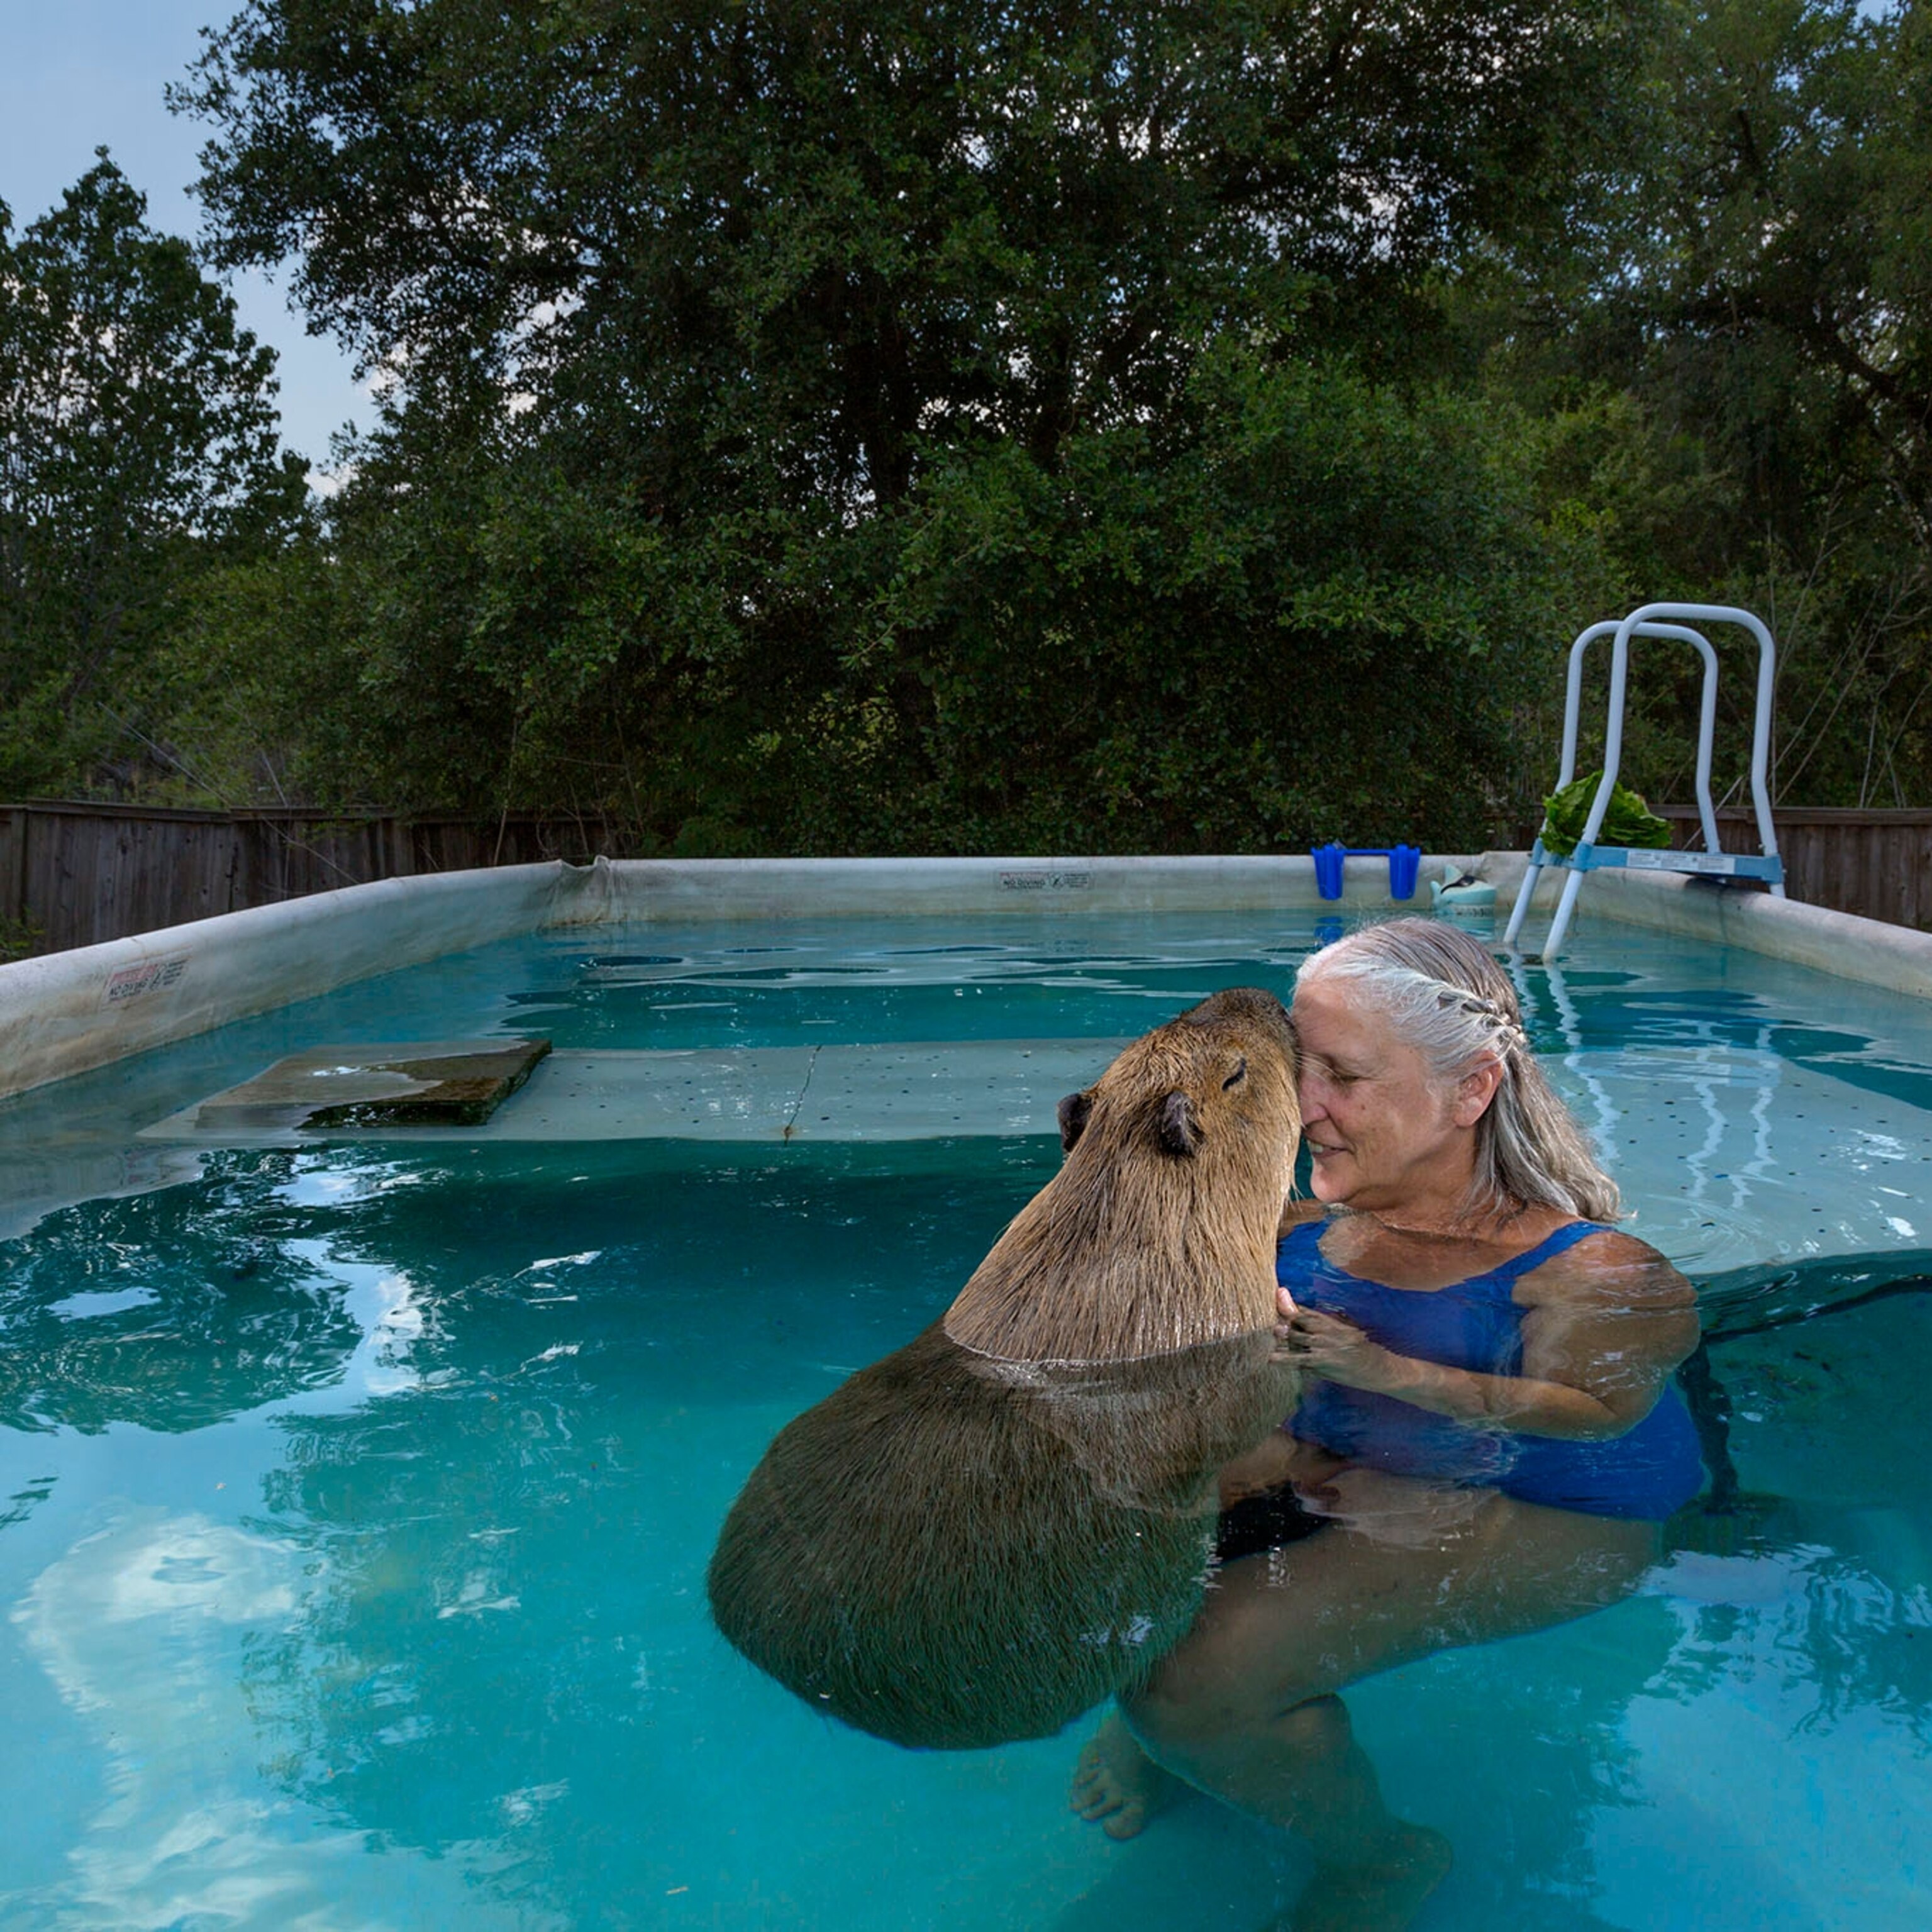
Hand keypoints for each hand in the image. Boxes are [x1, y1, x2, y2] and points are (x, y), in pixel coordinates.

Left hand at [1272, 1292, 1402, 1393]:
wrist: (1378, 1367)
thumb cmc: (1365, 1348)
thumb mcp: (1350, 1329)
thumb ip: (1333, 1321)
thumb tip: (1319, 1315)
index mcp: (1331, 1321)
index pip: (1306, 1310)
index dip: (1291, 1303)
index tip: (1279, 1292)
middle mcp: (1324, 1331)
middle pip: (1297, 1320)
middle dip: (1283, 1316)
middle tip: (1272, 1317)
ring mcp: (1321, 1347)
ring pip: (1294, 1338)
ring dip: (1281, 1336)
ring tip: (1272, 1333)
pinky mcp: (1321, 1364)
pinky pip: (1298, 1360)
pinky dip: (1284, 1359)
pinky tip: (1272, 1359)